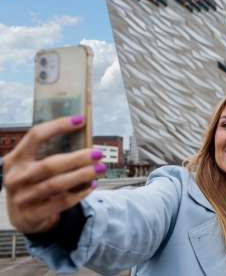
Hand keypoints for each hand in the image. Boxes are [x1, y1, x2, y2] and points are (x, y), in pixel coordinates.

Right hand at [3, 116, 104, 233]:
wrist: (22, 215)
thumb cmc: (34, 182)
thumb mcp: (34, 165)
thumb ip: (51, 153)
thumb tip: (85, 139)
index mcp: (15, 158)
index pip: (36, 136)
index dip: (58, 126)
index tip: (80, 120)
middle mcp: (15, 177)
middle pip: (50, 164)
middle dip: (78, 158)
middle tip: (99, 153)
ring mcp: (22, 197)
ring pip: (57, 184)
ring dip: (82, 175)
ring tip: (101, 168)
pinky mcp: (32, 214)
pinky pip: (61, 202)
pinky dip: (79, 193)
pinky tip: (92, 185)